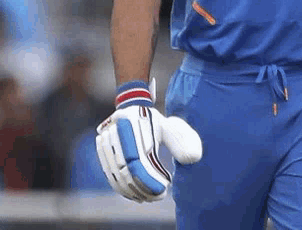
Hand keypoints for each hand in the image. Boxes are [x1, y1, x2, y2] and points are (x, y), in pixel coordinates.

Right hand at [95, 80, 201, 202]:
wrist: (133, 108)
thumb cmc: (156, 121)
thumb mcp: (171, 126)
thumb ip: (181, 141)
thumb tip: (193, 159)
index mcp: (136, 123)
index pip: (140, 160)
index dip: (150, 178)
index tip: (165, 187)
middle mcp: (119, 131)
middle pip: (126, 170)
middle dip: (142, 188)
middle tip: (158, 196)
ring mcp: (107, 140)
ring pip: (116, 174)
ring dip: (132, 191)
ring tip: (148, 197)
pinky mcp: (103, 149)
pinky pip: (110, 174)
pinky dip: (121, 187)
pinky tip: (135, 194)